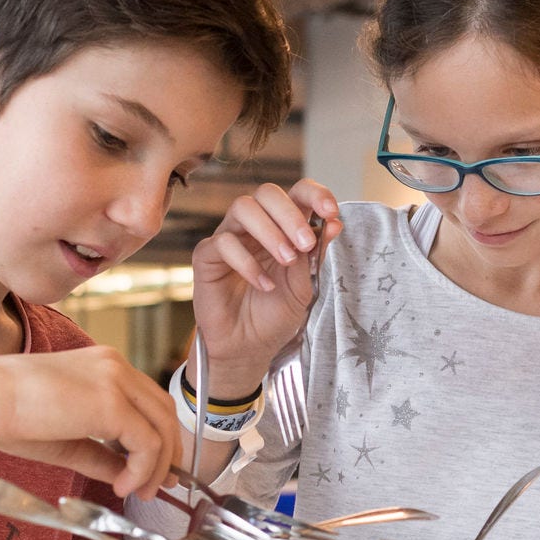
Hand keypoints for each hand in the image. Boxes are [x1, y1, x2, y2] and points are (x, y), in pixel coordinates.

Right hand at [0, 345, 181, 499]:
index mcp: (105, 366)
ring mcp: (116, 381)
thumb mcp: (65, 438)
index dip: (159, 438)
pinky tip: (123, 487)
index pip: (149, 401)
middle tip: (158, 486)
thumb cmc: (7, 413)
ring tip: (139, 492)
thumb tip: (127, 477)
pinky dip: (142, 470)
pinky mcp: (112, 403)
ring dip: (157, 467)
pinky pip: (147, 443)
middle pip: (164, 412)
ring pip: (163, 428)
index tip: (154, 470)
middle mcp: (116, 366)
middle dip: (168, 454)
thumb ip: (101, 455)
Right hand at [189, 180, 341, 398]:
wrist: (249, 348)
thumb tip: (333, 223)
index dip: (314, 193)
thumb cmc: (275, 315)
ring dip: (270, 232)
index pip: (296, 193)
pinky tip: (264, 285)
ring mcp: (229, 237)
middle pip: (267, 192)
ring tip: (287, 261)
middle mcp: (255, 226)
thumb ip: (316, 255)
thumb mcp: (305, 287)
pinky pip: (223, 243)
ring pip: (243, 208)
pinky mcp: (207, 256)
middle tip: (305, 244)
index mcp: (283, 227)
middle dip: (290, 214)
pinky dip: (248, 263)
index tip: (330, 210)